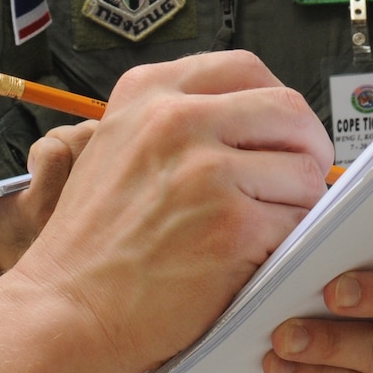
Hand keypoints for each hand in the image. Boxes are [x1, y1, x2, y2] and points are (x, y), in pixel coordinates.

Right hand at [0, 51, 331, 372]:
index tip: (278, 130)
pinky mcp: (232, 229)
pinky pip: (298, 223)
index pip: (246, 67)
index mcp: (149, 92)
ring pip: (304, 172)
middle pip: (289, 111)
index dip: (274, 102)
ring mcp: (206, 173)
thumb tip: (255, 119)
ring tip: (262, 227)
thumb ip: (178, 118)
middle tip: (296, 180)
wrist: (66, 305)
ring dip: (297, 204)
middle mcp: (177, 121)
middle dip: (306, 148)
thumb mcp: (118, 142)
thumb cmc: (93, 239)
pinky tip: (253, 256)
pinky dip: (289, 243)